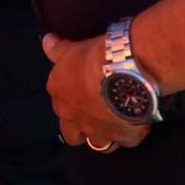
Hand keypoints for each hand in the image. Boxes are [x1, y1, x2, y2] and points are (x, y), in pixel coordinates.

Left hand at [42, 33, 150, 151]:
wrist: (125, 71)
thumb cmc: (93, 57)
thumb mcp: (73, 49)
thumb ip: (58, 50)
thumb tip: (46, 40)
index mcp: (61, 99)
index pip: (60, 107)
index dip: (71, 101)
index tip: (84, 92)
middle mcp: (76, 120)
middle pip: (72, 135)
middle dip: (81, 129)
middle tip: (95, 114)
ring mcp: (99, 132)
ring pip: (98, 144)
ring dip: (105, 135)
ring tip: (116, 122)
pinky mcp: (123, 137)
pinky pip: (127, 141)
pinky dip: (131, 133)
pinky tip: (138, 122)